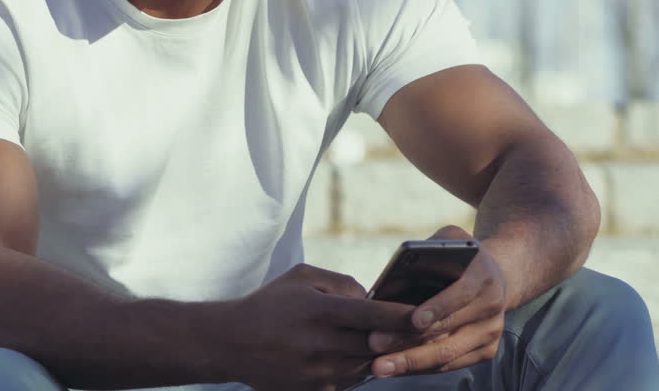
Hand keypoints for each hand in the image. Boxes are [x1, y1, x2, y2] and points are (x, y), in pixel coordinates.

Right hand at [214, 263, 414, 390]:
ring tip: (384, 339)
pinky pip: (351, 382)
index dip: (403, 316)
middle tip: (421, 327)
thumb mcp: (302, 278)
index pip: (372, 314)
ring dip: (379, 354)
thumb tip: (373, 299)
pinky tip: (351, 354)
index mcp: (318, 312)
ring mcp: (318, 374)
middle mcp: (320, 345)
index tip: (427, 314)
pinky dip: (357, 368)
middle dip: (400, 337)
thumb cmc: (271, 304)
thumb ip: (342, 283)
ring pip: (368, 366)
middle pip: (377, 345)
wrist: (231, 344)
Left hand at [365, 226, 507, 377]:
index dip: (437, 307)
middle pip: (448, 329)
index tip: (413, 320)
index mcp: (483, 276)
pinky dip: (421, 367)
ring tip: (379, 365)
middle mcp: (491, 306)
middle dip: (408, 338)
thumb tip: (387, 286)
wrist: (495, 274)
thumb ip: (423, 255)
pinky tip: (396, 367)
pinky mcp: (487, 350)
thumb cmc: (457, 257)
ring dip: (410, 361)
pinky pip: (450, 365)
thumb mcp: (446, 242)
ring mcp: (491, 331)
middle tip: (375, 343)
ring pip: (447, 353)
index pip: (461, 293)